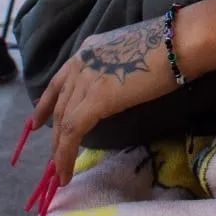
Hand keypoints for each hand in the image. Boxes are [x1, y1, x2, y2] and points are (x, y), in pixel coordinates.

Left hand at [32, 19, 177, 185]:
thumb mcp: (129, 51)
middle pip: (60, 105)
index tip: (37, 121)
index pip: (60, 81)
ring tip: (60, 173)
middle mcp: (81, 63)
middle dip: (55, 135)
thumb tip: (117, 85)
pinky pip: (72, 133)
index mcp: (89, 49)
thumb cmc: (169, 44)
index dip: (46, 104)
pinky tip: (66, 172)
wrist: (178, 42)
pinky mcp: (95, 101)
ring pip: (63, 122)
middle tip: (54, 156)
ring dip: (59, 151)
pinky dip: (66, 155)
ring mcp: (86, 80)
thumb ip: (115, 67)